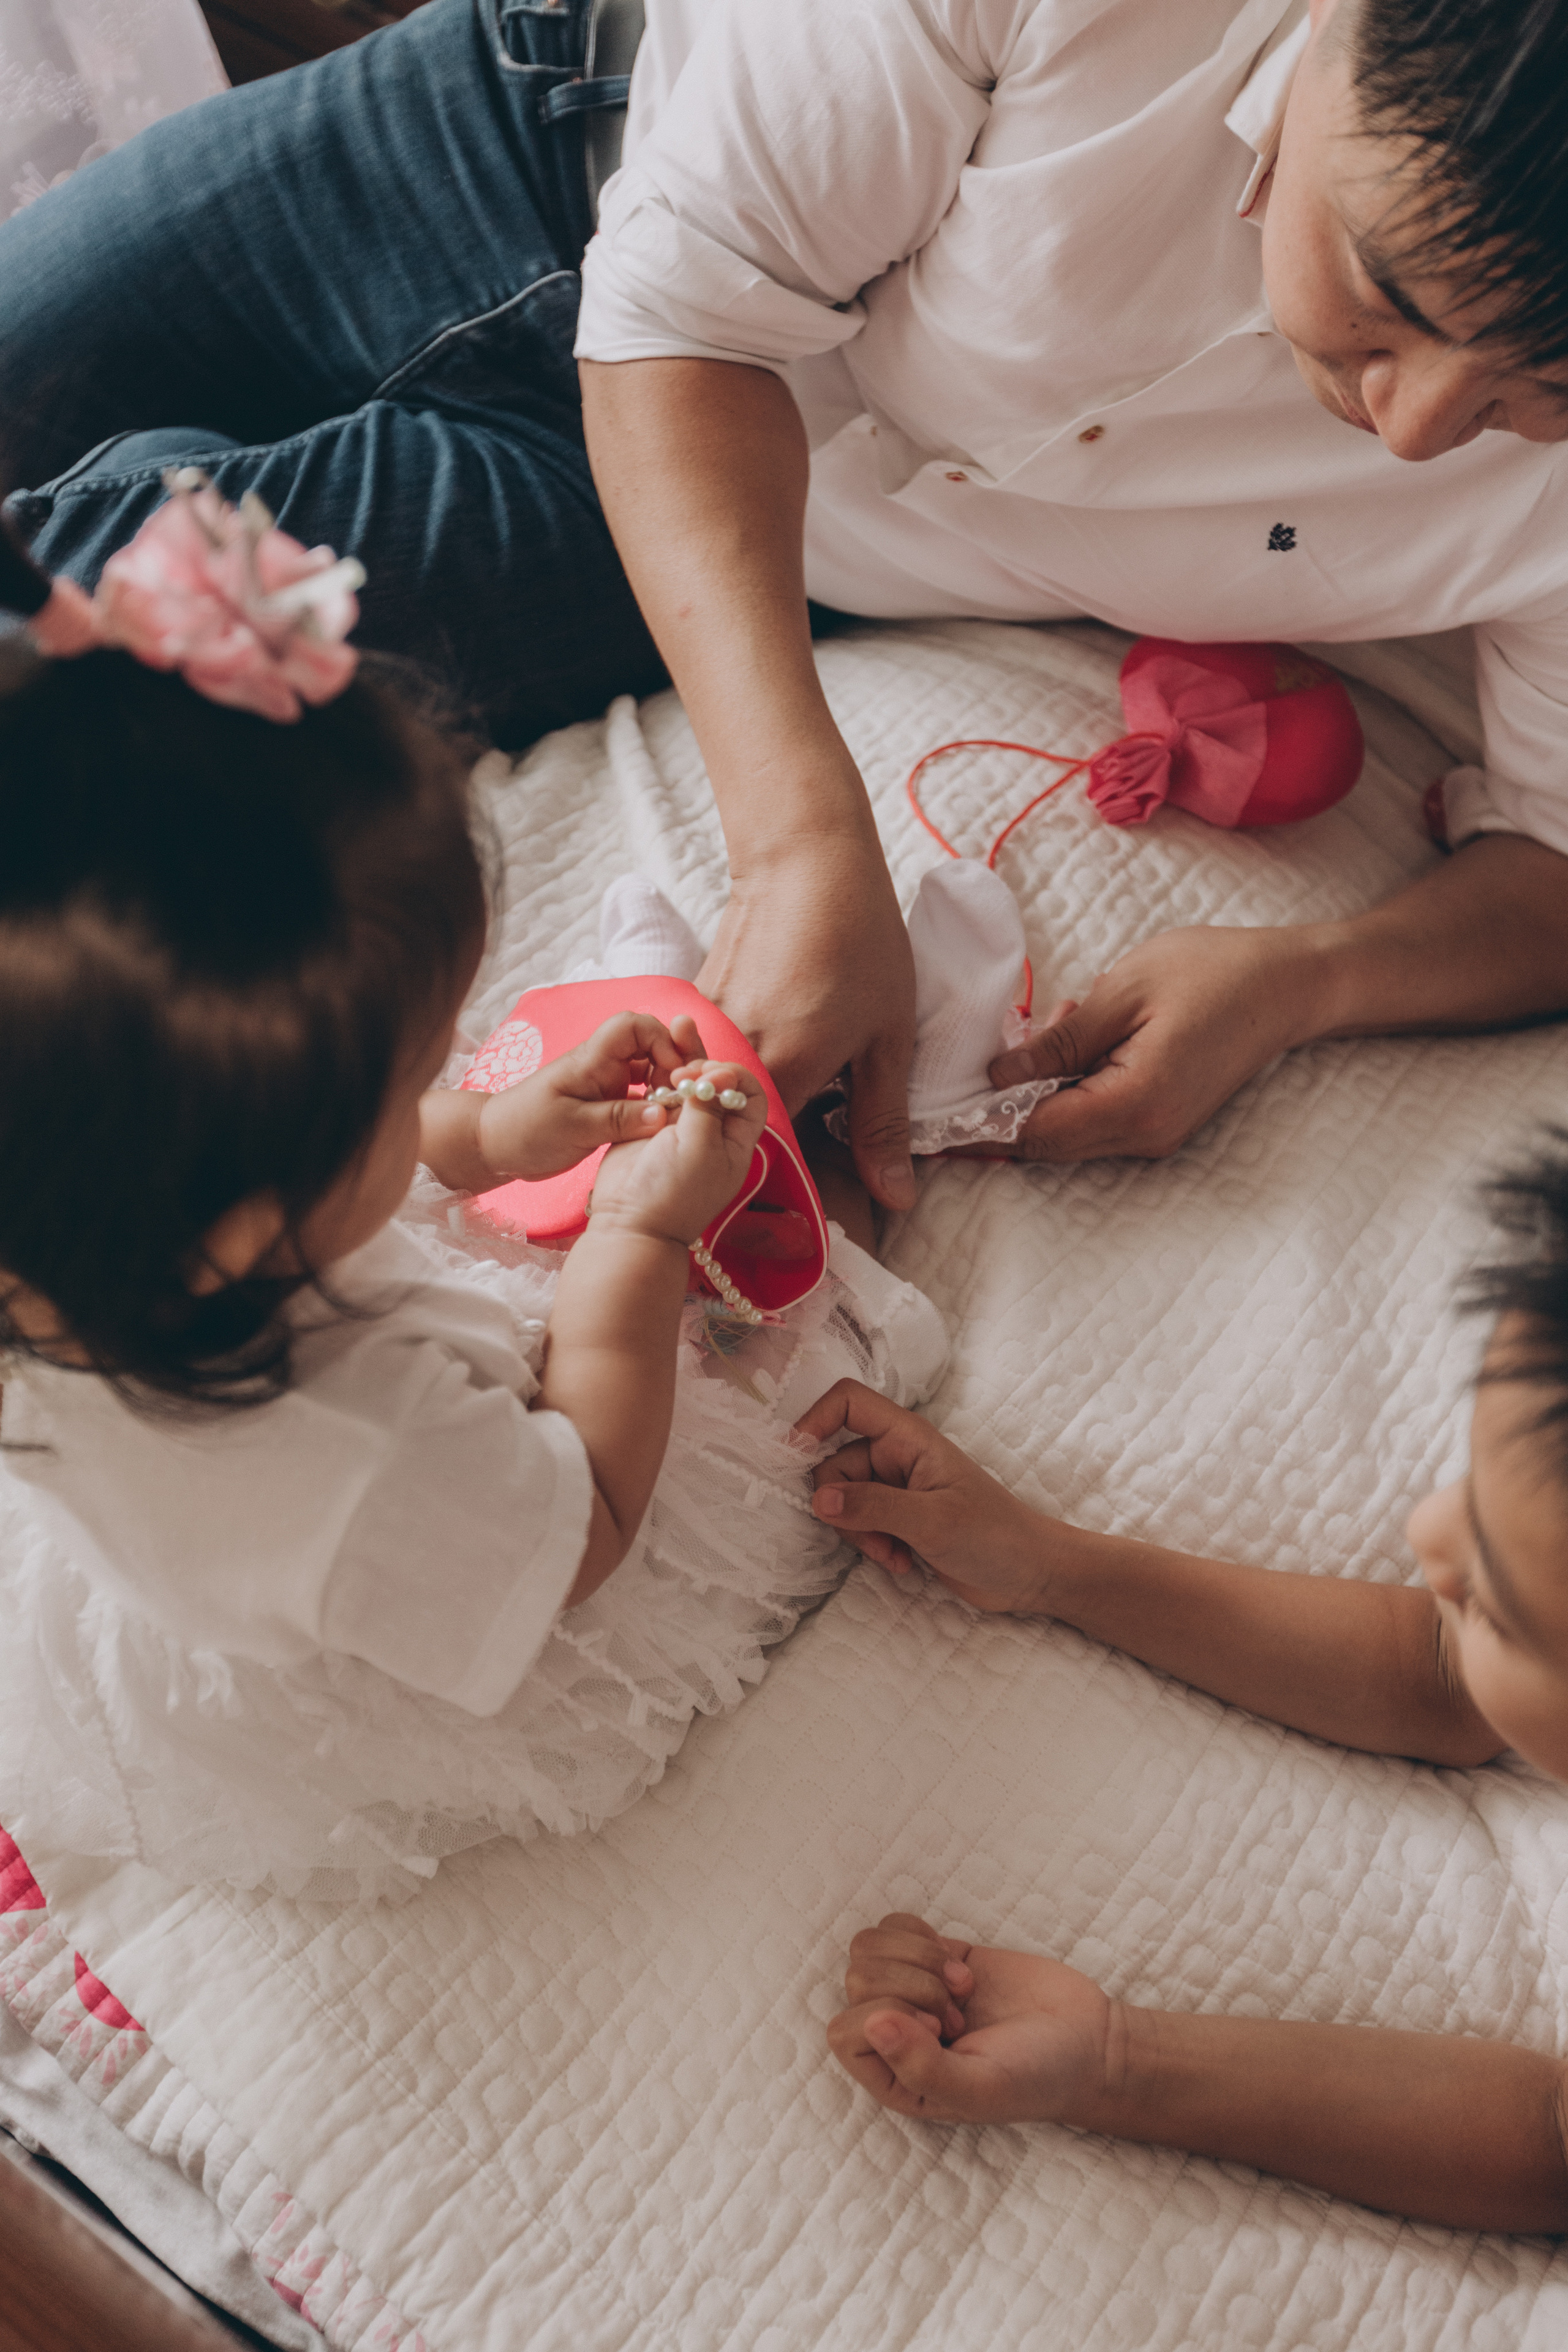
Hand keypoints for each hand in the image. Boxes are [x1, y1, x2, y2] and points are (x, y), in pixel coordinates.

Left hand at [478, 1011, 706, 1180]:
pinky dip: (656, 1105)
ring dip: (667, 1086)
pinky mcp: (608, 1105)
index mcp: (592, 1059)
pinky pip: (642, 1096)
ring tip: (677, 1113)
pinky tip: (662, 1124)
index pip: (634, 1026)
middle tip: (684, 1098)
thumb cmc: (525, 1129)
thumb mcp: (572, 1127)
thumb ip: (618, 1120)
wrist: (495, 1144)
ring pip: (650, 1071)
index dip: (661, 1041)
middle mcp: (604, 1066)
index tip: (673, 1074)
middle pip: (651, 1045)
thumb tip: (664, 1115)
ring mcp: (607, 1084)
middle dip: (674, 1064)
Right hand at [586, 1058, 766, 1244]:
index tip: (712, 1075)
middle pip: (717, 1083)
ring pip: (687, 1082)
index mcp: (734, 1141)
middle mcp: (711, 1130)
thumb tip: (716, 1073)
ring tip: (674, 1034)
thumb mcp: (700, 1148)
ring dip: (682, 1058)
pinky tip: (654, 1057)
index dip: (735, 1078)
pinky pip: (658, 1089)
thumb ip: (709, 1106)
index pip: (749, 1096)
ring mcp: (680, 1126)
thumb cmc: (673, 1194)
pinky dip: (658, 1072)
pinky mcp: (650, 1123)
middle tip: (685, 1068)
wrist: (629, 1222)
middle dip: (705, 1063)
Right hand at [698, 839, 917, 1213]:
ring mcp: (704, 1032)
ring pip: (721, 1096)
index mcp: (779, 1076)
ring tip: (799, 1080)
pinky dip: (738, 1068)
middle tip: (816, 1134)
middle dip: (774, 1148)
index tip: (821, 1192)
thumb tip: (895, 1199)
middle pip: (740, 1134)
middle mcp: (727, 1061)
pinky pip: (712, 1060)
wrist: (805, 860)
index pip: (773, 1164)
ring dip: (753, 1104)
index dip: (796, 1184)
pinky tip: (773, 1044)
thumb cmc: (859, 942)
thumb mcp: (888, 1040)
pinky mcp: (696, 1009)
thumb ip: (883, 1124)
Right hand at [796, 1379, 1052, 1610]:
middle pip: (835, 1462)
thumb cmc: (994, 1536)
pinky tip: (900, 1563)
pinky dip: (871, 1545)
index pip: (849, 1403)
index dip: (815, 1421)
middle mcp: (897, 1456)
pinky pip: (860, 1523)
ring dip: (859, 1533)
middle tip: (873, 1538)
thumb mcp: (931, 1521)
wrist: (1031, 1574)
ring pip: (844, 1499)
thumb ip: (872, 1507)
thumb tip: (818, 1499)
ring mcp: (897, 1488)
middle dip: (842, 1506)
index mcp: (909, 1437)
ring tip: (893, 1555)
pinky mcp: (898, 1519)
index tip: (794, 1459)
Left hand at [828, 1913, 1113, 2125]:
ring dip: (920, 1961)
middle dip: (915, 1988)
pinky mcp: (933, 1956)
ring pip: (867, 1947)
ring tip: (961, 1992)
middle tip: (960, 2016)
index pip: (844, 2032)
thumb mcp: (981, 2089)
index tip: (941, 2030)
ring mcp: (910, 1990)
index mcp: (893, 2078)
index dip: (889, 2020)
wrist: (1087, 2042)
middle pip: (857, 1980)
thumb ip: (922, 2067)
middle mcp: (893, 2034)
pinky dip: (926, 1938)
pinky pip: (893, 1926)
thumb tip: (872, 2023)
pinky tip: (963, 1971)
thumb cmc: (1035, 2079)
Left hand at [967, 924, 1323, 1164]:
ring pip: (1067, 1133)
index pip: (1035, 1132)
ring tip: (1054, 1023)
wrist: (1289, 985)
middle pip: (1046, 1143)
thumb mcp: (1122, 993)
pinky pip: (1095, 1119)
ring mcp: (1156, 1134)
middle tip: (983, 1051)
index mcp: (1135, 1104)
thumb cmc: (1213, 973)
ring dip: (1039, 1090)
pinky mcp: (1161, 1122)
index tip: (936, 1103)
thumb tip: (996, 1077)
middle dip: (1003, 1106)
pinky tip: (1077, 1036)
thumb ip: (1057, 1043)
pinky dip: (1069, 1087)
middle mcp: (1146, 1135)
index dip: (980, 1121)